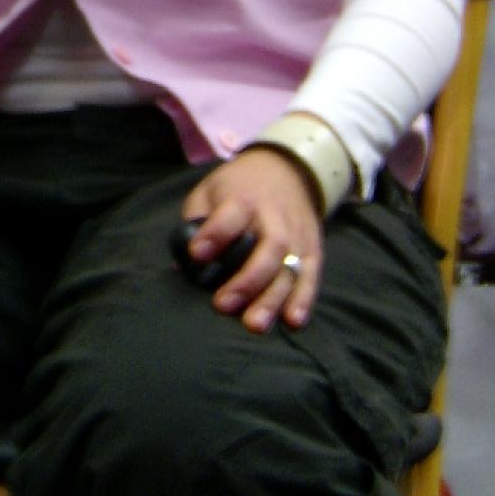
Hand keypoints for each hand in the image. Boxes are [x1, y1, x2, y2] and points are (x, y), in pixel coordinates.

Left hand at [180, 149, 323, 333]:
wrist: (285, 170)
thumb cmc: (238, 187)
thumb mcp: (210, 191)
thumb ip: (196, 223)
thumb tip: (182, 267)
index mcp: (243, 198)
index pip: (231, 215)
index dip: (215, 234)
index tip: (197, 254)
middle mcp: (274, 216)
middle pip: (269, 248)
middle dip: (247, 280)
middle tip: (223, 305)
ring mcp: (296, 234)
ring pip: (290, 268)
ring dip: (273, 298)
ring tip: (254, 325)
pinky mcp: (312, 249)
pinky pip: (312, 276)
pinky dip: (303, 300)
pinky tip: (292, 322)